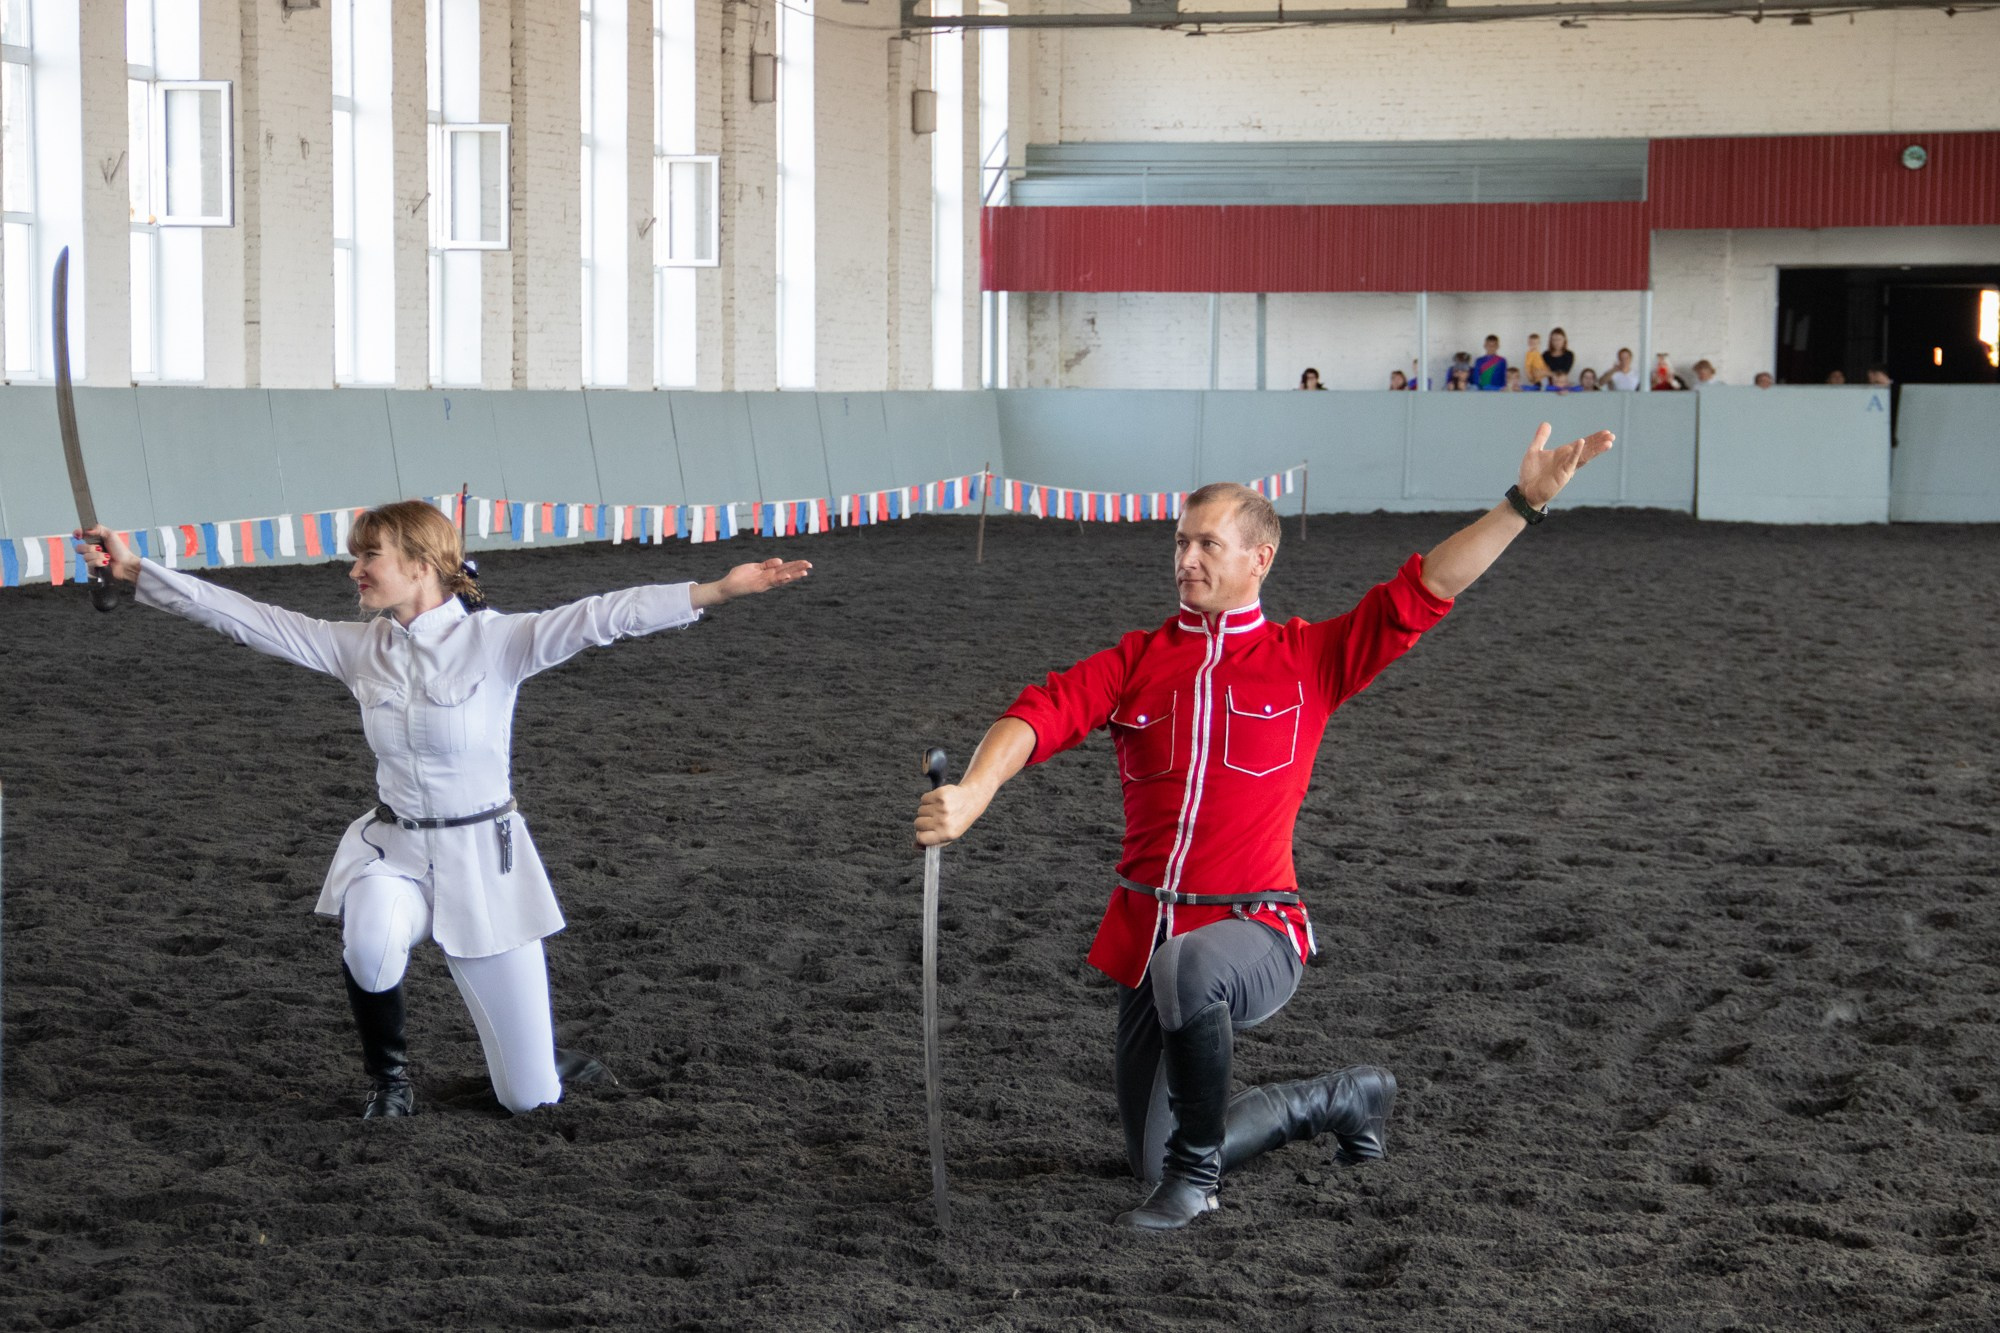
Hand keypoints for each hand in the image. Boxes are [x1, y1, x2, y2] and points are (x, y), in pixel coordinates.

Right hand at [72, 525, 140, 582]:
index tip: (79, 535)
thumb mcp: (111, 535)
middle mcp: (92, 551)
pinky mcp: (93, 570)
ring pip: (85, 557)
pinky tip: (106, 563)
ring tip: (107, 557)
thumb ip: (98, 528)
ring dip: (98, 556)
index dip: (77, 534)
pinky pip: (90, 565)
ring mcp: (92, 561)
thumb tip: (86, 530)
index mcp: (95, 541)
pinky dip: (99, 563)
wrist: (126, 565)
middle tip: (101, 548)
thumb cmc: (121, 551)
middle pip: (79, 548)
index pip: (81, 536)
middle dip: (90, 548)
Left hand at [693, 558, 811, 607]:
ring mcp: (764, 583)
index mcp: (768, 574)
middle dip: (798, 569)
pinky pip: (771, 582)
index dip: (795, 565)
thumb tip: (781, 560)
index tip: (805, 563)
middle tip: (810, 566)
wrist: (727, 586)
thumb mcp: (755, 567)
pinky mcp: (758, 586)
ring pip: (782, 578)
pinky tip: (788, 575)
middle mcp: (768, 579)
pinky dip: (780, 579)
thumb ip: (767, 564)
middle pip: (786, 573)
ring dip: (793, 575)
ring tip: (804, 572)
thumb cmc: (739, 576)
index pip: (784, 568)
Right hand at [915, 783, 989, 848]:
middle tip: (934, 819)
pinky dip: (928, 800)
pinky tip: (939, 801)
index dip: (920, 835)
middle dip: (922, 821)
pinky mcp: (940, 794)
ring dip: (926, 810)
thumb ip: (931, 843)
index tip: (924, 831)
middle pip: (917, 823)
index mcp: (946, 834)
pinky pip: (923, 799)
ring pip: (920, 810)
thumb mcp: (948, 836)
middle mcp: (944, 821)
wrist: (971, 800)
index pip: (921, 838)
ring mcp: (942, 807)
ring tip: (939, 810)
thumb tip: (915, 846)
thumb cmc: (957, 821)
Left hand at [1518, 423, 1614, 508]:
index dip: (1594, 438)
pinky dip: (1576, 452)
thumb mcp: (1534, 451)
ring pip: (1584, 456)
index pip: (1583, 444)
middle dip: (1599, 443)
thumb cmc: (1531, 473)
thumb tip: (1546, 423)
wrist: (1526, 491)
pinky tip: (1581, 443)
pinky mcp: (1563, 475)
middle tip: (1611, 436)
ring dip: (1595, 449)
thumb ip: (1541, 437)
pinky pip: (1571, 461)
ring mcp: (1567, 468)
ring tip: (1608, 443)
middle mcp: (1568, 460)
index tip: (1606, 432)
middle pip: (1587, 450)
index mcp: (1563, 454)